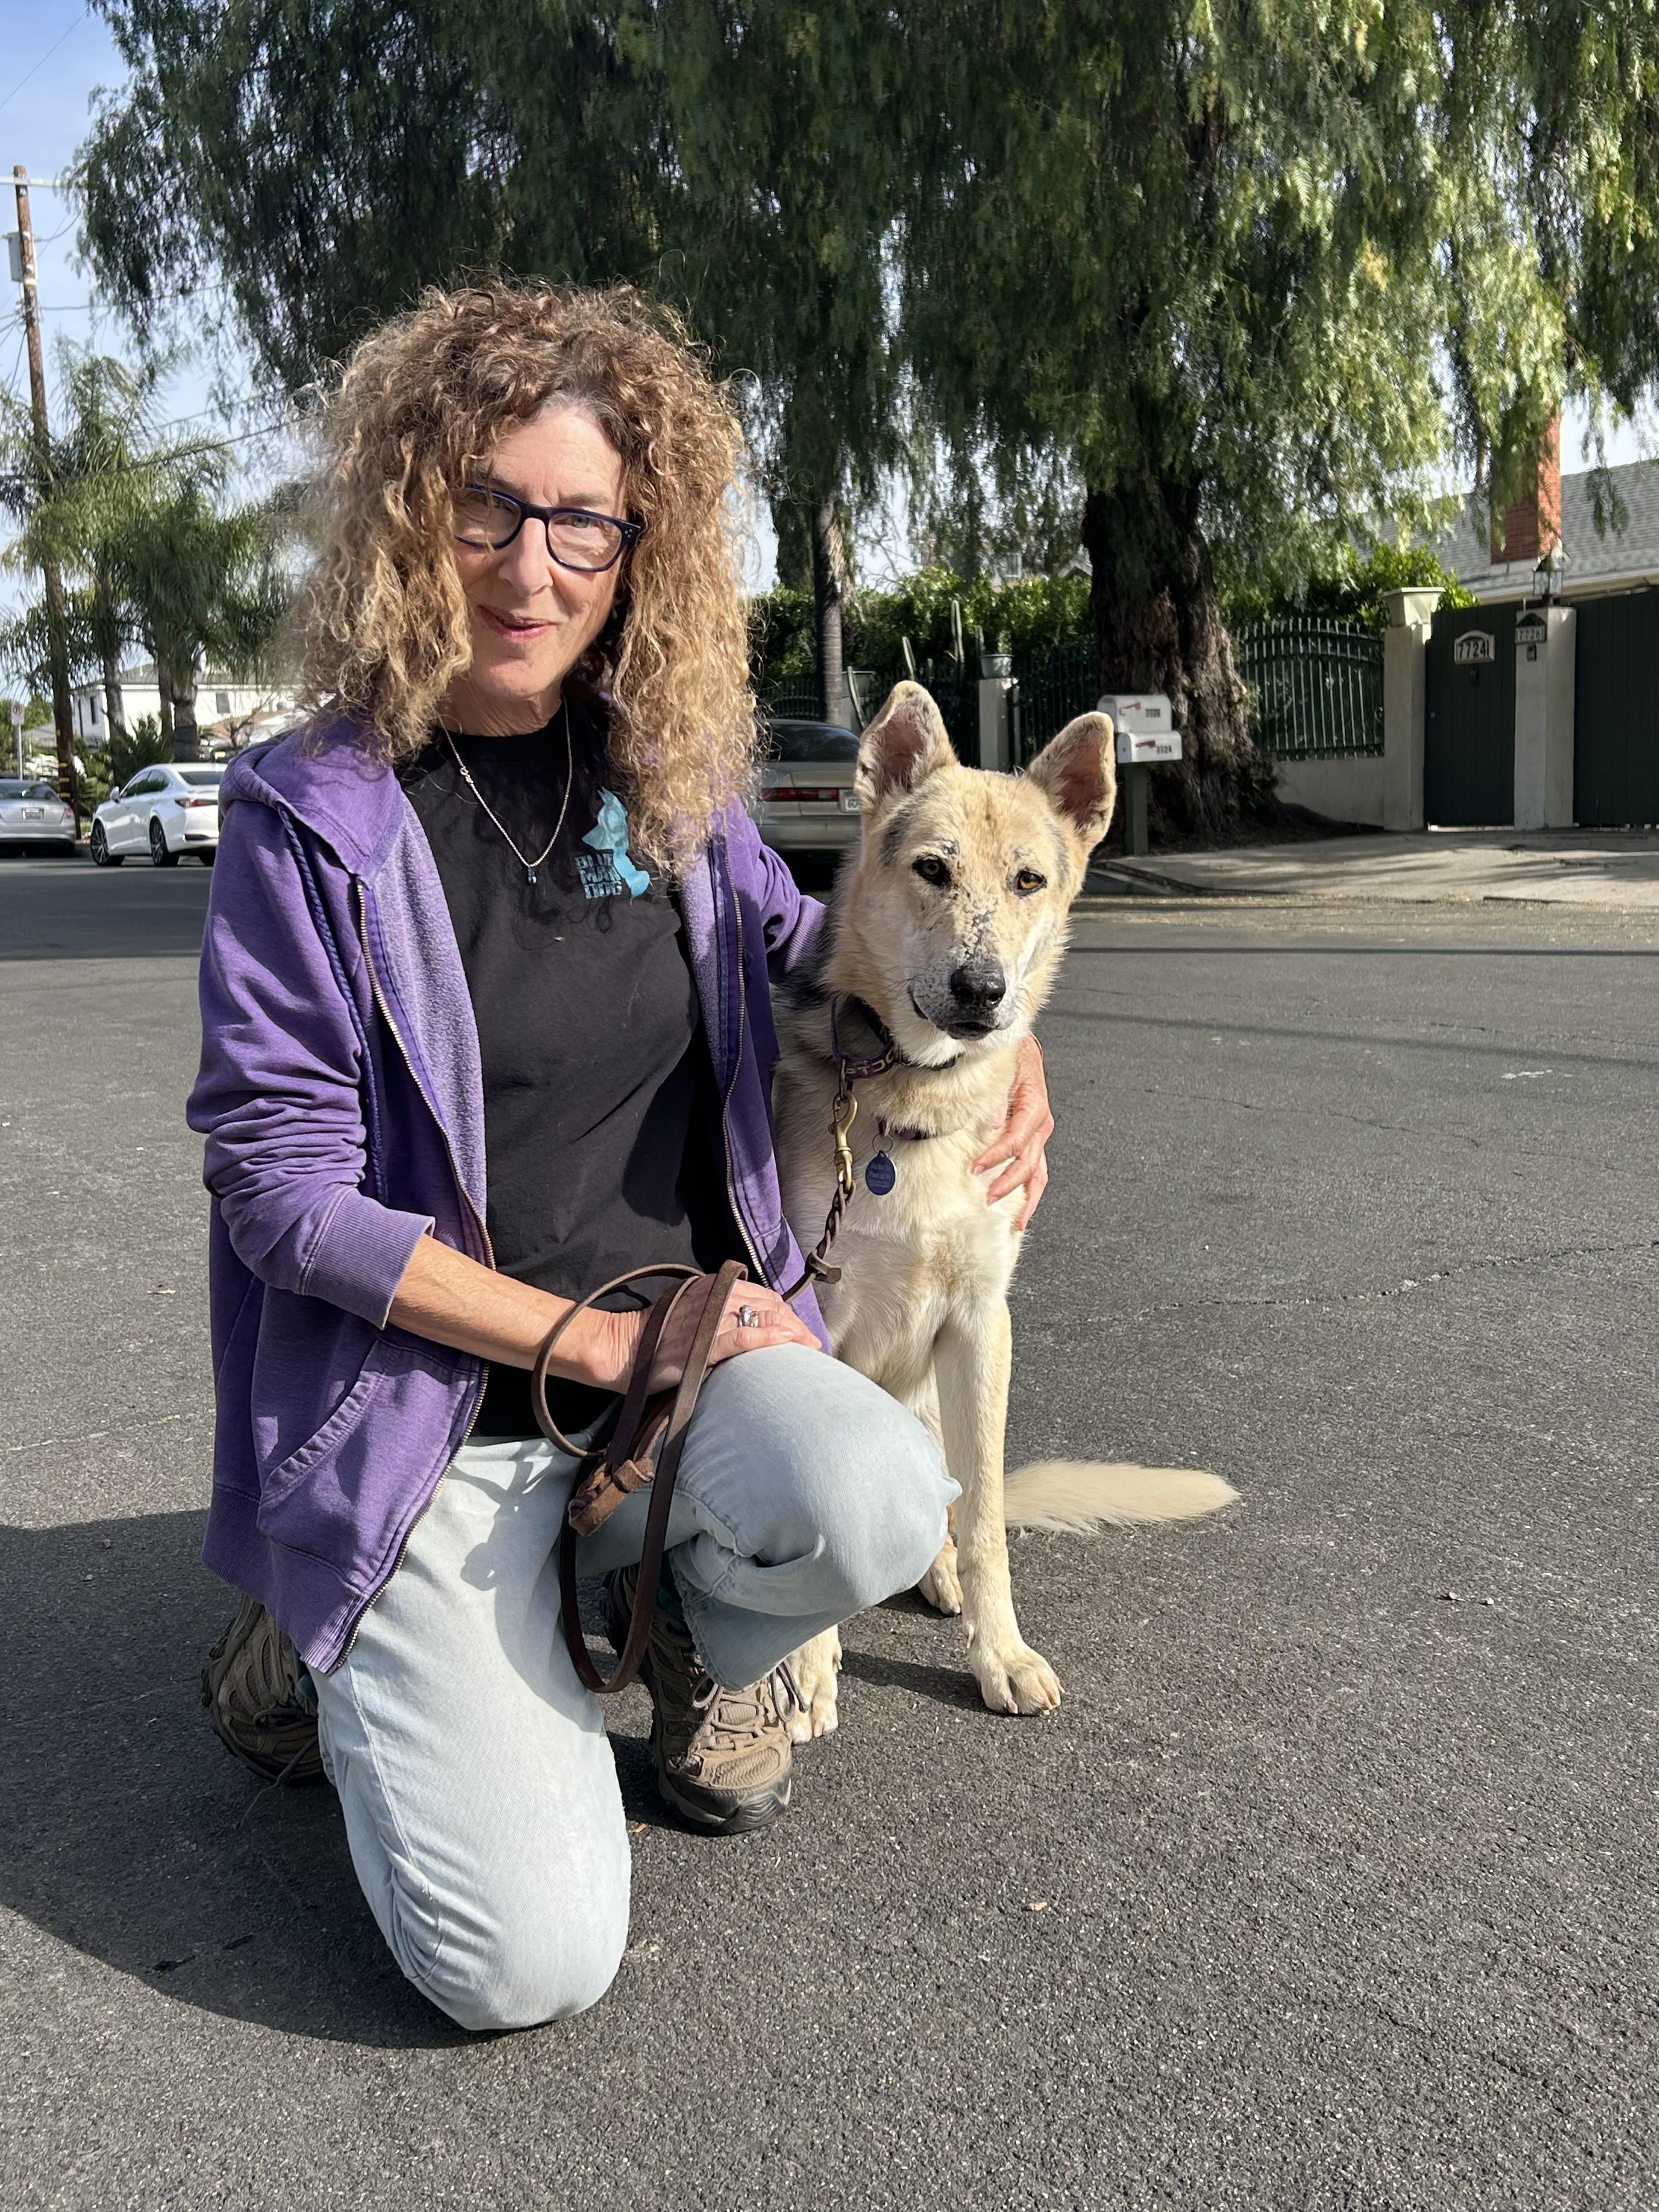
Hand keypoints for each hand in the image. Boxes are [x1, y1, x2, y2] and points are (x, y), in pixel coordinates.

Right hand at [589, 1275, 817, 1391]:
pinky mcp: (700, 1344)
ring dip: (790, 1333)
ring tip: (807, 1349)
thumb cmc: (654, 1336)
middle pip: (768, 1305)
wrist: (619, 1349)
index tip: (800, 1330)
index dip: (785, 1312)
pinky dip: (767, 1338)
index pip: (761, 1295)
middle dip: (794, 1324)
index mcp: (711, 1286)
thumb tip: (748, 1322)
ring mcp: (707, 1319)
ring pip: (760, 1317)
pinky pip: (742, 1337)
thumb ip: (717, 1312)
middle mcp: (712, 1296)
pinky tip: (786, 1343)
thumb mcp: (689, 1312)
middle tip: (810, 1344)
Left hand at [974, 1033, 1052, 1229]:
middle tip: (989, 1198)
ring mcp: (1039, 1136)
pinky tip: (1022, 1210)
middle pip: (1029, 1162)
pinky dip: (1030, 1191)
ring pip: (1038, 1173)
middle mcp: (1040, 1125)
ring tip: (1016, 1220)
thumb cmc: (1012, 1059)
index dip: (997, 1156)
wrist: (1023, 1052)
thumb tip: (992, 1121)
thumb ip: (997, 1096)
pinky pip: (1036, 1170)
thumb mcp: (1004, 1070)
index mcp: (1034, 1107)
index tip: (976, 1167)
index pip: (1016, 1139)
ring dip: (1026, 1197)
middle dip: (1009, 1183)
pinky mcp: (1035, 1141)